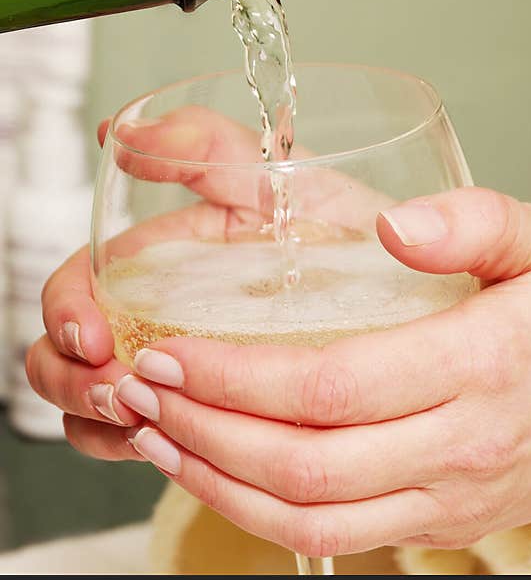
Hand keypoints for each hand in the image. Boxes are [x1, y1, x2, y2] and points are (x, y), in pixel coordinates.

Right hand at [29, 106, 387, 459]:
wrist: (414, 292)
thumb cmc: (351, 230)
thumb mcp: (288, 181)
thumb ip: (212, 150)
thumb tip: (123, 133)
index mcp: (173, 254)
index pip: (85, 282)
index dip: (67, 308)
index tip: (93, 334)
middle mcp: (167, 310)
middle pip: (75, 351)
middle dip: (74, 376)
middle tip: (118, 389)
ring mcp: (187, 364)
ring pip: (101, 401)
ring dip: (101, 417)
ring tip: (142, 420)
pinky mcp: (213, 409)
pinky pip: (150, 440)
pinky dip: (139, 446)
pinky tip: (162, 445)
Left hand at [109, 186, 530, 571]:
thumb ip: (475, 220)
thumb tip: (389, 223)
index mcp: (488, 363)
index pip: (336, 386)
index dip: (240, 377)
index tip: (175, 352)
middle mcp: (469, 445)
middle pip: (308, 463)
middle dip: (208, 432)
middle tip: (144, 391)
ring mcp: (459, 496)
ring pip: (315, 517)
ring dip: (222, 483)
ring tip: (162, 438)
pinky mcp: (452, 522)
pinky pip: (342, 537)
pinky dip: (268, 514)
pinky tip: (228, 475)